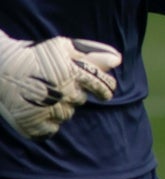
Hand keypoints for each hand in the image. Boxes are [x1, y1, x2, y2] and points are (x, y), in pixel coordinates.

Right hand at [0, 32, 121, 138]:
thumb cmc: (34, 55)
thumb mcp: (63, 47)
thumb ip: (91, 53)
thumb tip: (118, 61)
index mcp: (71, 72)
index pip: (100, 84)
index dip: (106, 89)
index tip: (107, 93)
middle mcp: (62, 92)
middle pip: (81, 100)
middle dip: (74, 95)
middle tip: (58, 88)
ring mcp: (47, 110)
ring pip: (67, 116)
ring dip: (60, 108)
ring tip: (44, 97)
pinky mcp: (33, 125)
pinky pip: (51, 130)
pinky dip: (47, 123)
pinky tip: (38, 110)